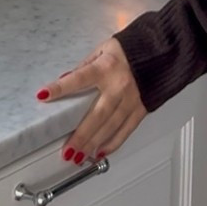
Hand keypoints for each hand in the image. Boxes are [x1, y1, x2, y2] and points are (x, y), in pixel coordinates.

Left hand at [36, 38, 145, 164]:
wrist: (163, 49)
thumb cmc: (132, 48)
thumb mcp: (104, 48)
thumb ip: (85, 66)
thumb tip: (65, 79)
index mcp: (107, 67)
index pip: (79, 78)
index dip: (60, 87)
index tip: (43, 95)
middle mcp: (119, 86)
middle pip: (97, 115)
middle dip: (81, 135)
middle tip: (67, 151)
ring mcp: (131, 99)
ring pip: (110, 127)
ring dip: (94, 144)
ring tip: (79, 157)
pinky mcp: (141, 108)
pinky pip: (126, 130)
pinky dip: (113, 143)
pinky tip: (101, 152)